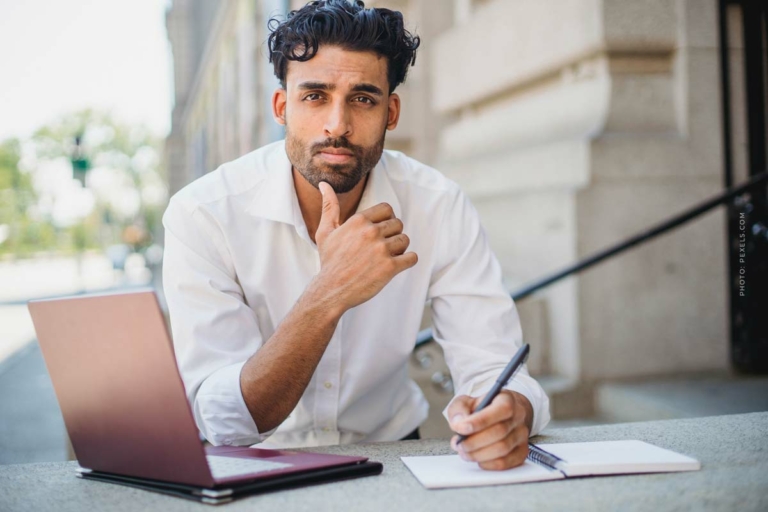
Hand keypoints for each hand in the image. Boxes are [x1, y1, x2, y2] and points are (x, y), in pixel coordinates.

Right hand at [312, 182, 417, 312]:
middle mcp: (371, 232)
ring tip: (385, 258)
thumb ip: (329, 206)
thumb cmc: (329, 261)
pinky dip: (407, 262)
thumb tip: (324, 184)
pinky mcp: (390, 267)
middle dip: (392, 235)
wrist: (330, 290)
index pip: (387, 209)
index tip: (379, 232)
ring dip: (399, 249)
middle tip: (380, 248)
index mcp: (359, 221)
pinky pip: (412, 258)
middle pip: (398, 224)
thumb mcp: (325, 232)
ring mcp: (381, 250)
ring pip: (405, 240)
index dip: (386, 220)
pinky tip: (395, 266)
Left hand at [448, 390, 532, 470]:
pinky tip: (477, 458)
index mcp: (507, 399)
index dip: (480, 421)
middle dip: (474, 441)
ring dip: (479, 454)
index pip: (501, 409)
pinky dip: (488, 464)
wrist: (499, 416)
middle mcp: (519, 416)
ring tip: (464, 451)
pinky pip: (506, 462)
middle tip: (459, 444)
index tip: (460, 428)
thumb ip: (459, 409)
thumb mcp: (466, 402)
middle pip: (499, 432)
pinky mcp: (521, 452)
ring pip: (502, 450)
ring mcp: (522, 435)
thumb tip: (458, 424)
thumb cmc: (481, 408)